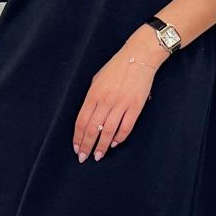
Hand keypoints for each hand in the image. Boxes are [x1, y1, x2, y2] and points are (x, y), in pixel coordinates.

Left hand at [72, 27, 167, 162]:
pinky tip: (114, 144)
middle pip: (93, 129)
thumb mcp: (97, 79)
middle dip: (87, 146)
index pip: (82, 121)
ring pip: (108, 132)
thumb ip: (91, 97)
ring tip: (98, 156)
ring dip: (102, 146)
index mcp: (94, 94)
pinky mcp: (135, 107)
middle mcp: (106, 101)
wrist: (138, 57)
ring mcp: (121, 105)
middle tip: (84, 158)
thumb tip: (88, 115)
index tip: (76, 148)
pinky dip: (119, 138)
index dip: (78, 137)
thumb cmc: (116, 67)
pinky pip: (126, 127)